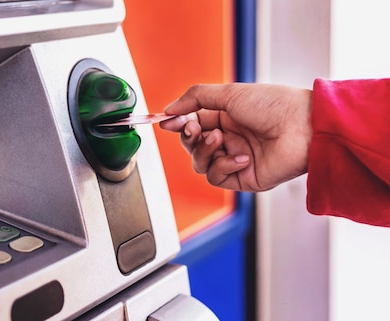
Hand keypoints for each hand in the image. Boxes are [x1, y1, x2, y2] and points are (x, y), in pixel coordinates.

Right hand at [160, 83, 312, 191]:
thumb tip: (169, 109)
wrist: (303, 127)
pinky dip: (223, 166)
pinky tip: (241, 157)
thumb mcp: (229, 93)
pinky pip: (217, 177)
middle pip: (192, 145)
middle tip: (194, 128)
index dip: (179, 123)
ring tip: (219, 139)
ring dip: (204, 151)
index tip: (167, 121)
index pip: (192, 123)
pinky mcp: (242, 178)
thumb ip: (195, 98)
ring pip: (200, 163)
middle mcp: (229, 138)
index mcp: (226, 117)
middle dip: (189, 137)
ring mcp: (235, 158)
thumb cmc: (274, 105)